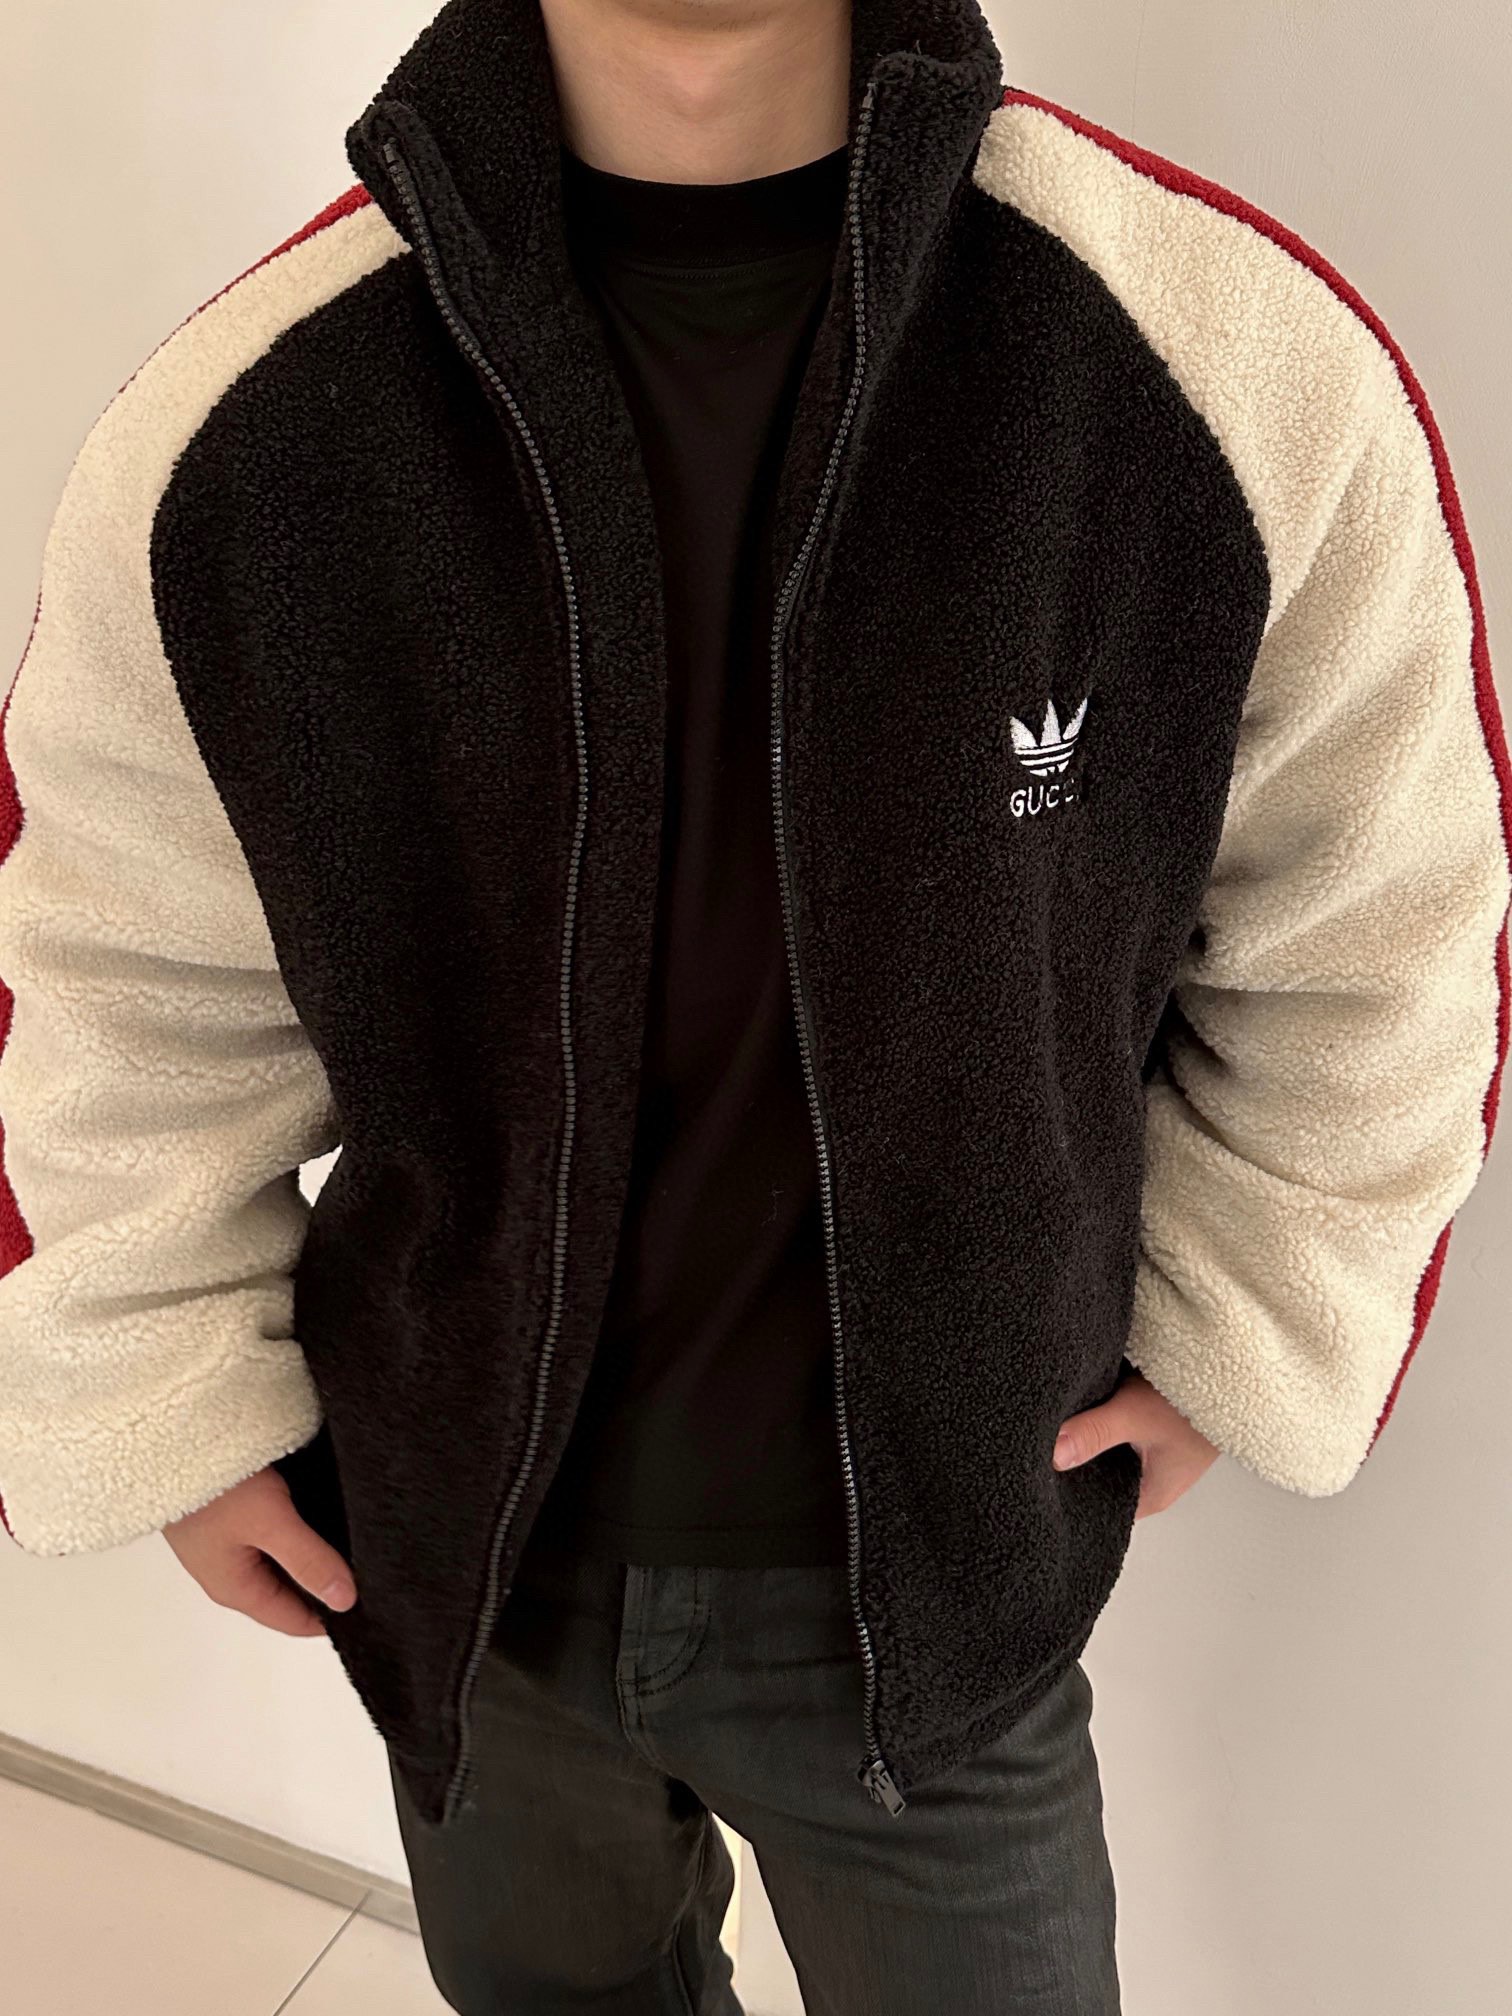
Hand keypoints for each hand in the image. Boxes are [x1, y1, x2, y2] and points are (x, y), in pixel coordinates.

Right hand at [163, 1466, 357, 1636]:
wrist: (173, 1445)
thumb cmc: (212, 1485)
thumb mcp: (270, 1523)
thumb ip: (308, 1561)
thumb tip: (344, 1599)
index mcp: (235, 1590)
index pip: (295, 1622)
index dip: (334, 1616)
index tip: (371, 1602)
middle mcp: (230, 1575)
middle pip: (290, 1594)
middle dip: (325, 1584)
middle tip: (367, 1565)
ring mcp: (227, 1547)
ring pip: (282, 1565)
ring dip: (311, 1556)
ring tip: (349, 1537)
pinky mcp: (229, 1521)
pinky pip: (271, 1539)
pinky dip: (295, 1532)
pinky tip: (317, 1513)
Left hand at [1052, 1370, 1217, 1518]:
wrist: (1228, 1373)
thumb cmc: (1194, 1404)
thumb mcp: (1135, 1416)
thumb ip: (1093, 1433)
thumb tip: (1053, 1454)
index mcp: (1149, 1496)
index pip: (1096, 1507)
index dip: (1067, 1493)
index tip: (1038, 1476)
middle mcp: (1150, 1482)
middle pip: (1097, 1479)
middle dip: (1072, 1462)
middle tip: (1040, 1444)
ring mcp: (1152, 1457)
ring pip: (1105, 1454)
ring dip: (1089, 1438)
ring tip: (1060, 1423)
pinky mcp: (1150, 1432)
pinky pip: (1116, 1434)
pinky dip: (1102, 1421)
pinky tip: (1087, 1406)